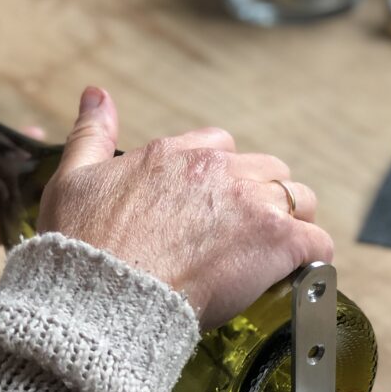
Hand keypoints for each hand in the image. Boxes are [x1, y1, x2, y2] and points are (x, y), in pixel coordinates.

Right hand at [38, 87, 333, 328]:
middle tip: (245, 236)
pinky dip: (312, 256)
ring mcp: (250, 204)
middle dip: (262, 198)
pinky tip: (298, 273)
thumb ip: (91, 132)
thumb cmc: (82, 248)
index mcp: (175, 154)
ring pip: (299, 199)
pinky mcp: (275, 241)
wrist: (104, 298)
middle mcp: (218, 170)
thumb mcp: (73, 178)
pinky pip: (317, 241)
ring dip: (292, 222)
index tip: (212, 207)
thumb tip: (96, 93)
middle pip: (267, 171)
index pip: (221, 146)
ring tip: (275, 255)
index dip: (221, 178)